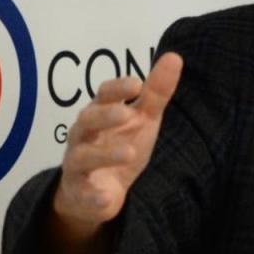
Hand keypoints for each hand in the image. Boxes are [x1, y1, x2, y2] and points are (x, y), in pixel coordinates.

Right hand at [50, 52, 182, 245]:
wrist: (101, 190)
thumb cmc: (120, 143)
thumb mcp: (142, 119)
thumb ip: (156, 92)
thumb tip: (174, 57)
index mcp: (99, 112)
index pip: (103, 94)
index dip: (117, 88)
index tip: (137, 84)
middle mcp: (83, 135)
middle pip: (87, 120)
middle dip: (105, 116)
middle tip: (127, 114)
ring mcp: (78, 163)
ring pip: (83, 156)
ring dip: (104, 154)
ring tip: (130, 153)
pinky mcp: (80, 192)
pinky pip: (83, 194)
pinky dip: (93, 196)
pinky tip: (106, 196)